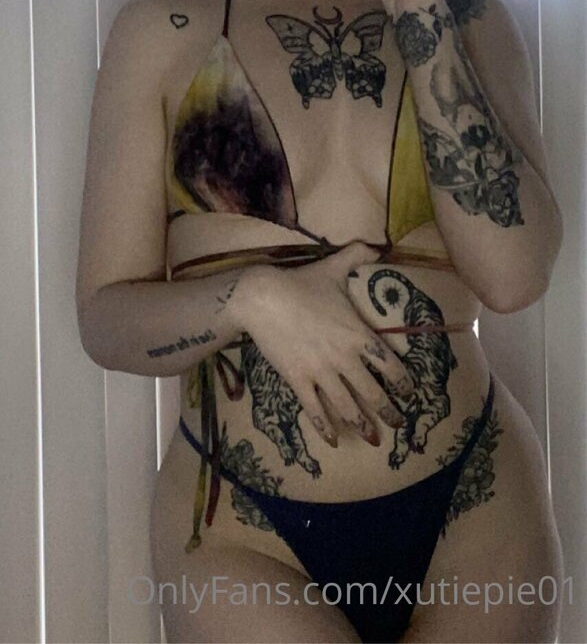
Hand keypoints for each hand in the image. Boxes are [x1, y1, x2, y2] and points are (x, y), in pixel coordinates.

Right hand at [233, 242, 415, 447]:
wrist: (263, 298)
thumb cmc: (301, 283)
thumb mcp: (334, 267)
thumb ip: (358, 256)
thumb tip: (378, 244)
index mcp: (358, 334)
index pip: (390, 365)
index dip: (403, 382)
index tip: (410, 392)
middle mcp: (345, 358)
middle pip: (373, 393)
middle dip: (388, 412)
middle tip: (398, 423)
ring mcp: (321, 373)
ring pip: (348, 407)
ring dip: (362, 426)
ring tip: (373, 439)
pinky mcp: (298, 381)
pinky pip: (315, 411)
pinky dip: (325, 428)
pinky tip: (333, 441)